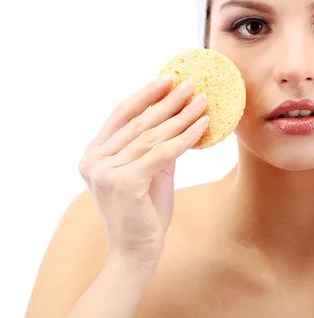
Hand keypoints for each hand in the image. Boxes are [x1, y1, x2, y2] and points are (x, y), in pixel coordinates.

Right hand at [78, 74, 208, 264]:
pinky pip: (162, 153)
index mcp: (93, 154)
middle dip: (168, 100)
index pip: (121, 115)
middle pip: (139, 122)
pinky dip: (186, 137)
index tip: (168, 77)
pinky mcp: (124, 183)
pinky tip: (203, 124)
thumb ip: (155, 144)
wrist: (137, 251)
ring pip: (152, 136)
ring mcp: (105, 172)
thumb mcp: (148, 170)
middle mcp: (93, 161)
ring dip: (181, 115)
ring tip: (203, 100)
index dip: (146, 94)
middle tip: (191, 83)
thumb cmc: (144, 210)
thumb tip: (178, 112)